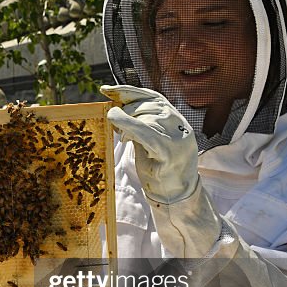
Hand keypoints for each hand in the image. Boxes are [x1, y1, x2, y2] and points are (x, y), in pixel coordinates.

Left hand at [100, 85, 198, 203]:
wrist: (176, 196)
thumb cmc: (159, 168)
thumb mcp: (150, 140)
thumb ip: (140, 124)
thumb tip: (117, 106)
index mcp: (176, 119)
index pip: (153, 96)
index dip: (128, 90)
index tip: (106, 90)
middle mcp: (180, 125)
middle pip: (148, 104)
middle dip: (126, 109)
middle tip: (114, 122)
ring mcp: (177, 138)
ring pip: (147, 117)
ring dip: (127, 122)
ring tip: (123, 137)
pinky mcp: (169, 152)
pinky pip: (146, 133)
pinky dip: (130, 127)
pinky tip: (120, 131)